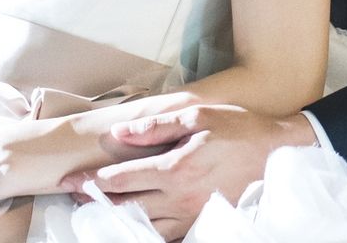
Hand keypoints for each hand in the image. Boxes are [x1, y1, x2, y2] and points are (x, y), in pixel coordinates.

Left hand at [60, 105, 315, 241]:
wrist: (276, 154)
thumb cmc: (236, 128)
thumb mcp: (196, 116)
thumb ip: (155, 126)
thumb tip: (120, 132)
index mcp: (175, 168)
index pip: (122, 180)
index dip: (92, 182)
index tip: (70, 180)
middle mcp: (179, 197)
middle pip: (127, 207)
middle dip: (95, 203)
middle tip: (72, 196)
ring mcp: (191, 215)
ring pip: (143, 228)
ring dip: (116, 219)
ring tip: (93, 211)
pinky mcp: (202, 223)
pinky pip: (167, 236)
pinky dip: (144, 232)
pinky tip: (132, 223)